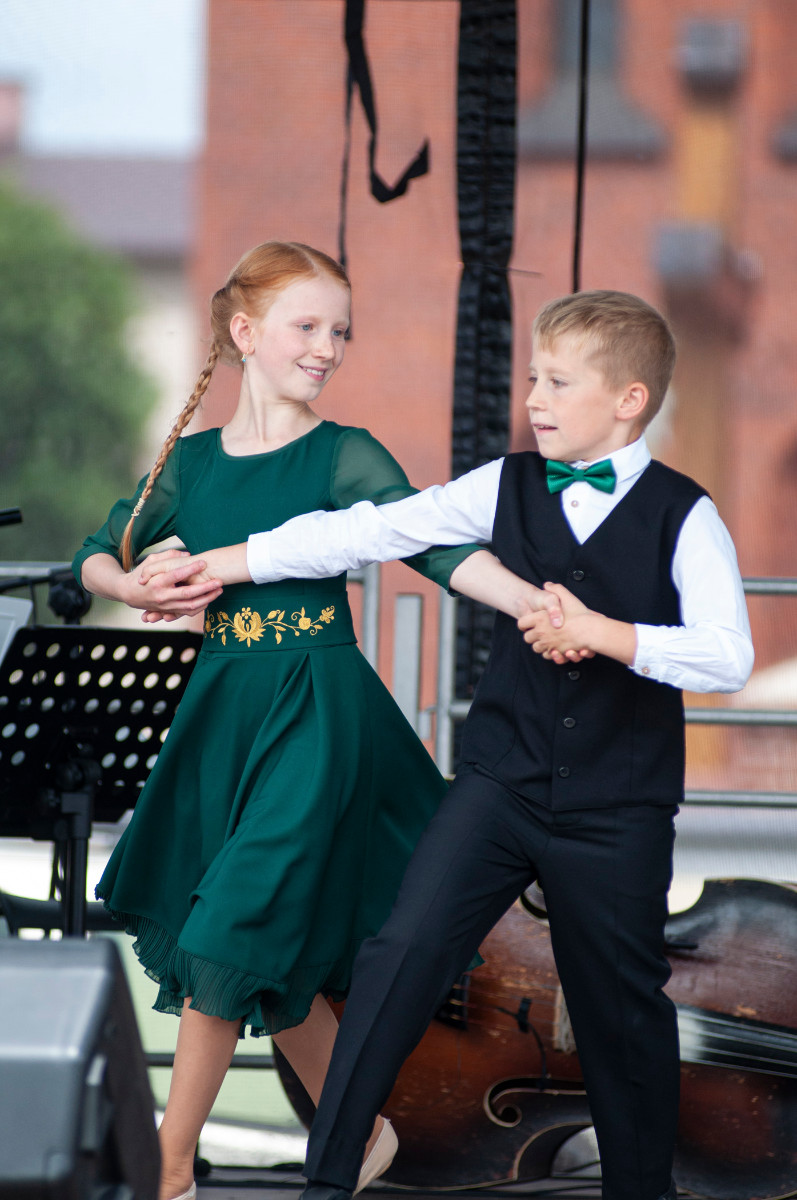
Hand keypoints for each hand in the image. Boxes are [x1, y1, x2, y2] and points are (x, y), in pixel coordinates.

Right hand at [129, 549, 222, 622]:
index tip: (204, 563)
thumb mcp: (151, 561)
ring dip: (207, 599)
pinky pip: (188, 612)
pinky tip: (210, 599)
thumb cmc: (141, 574)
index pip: (176, 575)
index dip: (191, 569)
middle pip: (187, 594)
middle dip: (205, 588)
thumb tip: (187, 554)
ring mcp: (166, 607)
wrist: (128, 593)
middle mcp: (162, 596)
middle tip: (219, 581)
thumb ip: (168, 556)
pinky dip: (200, 607)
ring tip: (219, 590)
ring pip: (190, 606)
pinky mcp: (169, 612)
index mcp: (156, 582)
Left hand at [519, 582, 636, 666]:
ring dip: (540, 644)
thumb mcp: (567, 597)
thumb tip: (547, 584)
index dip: (524, 623)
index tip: (529, 623)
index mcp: (540, 619)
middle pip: (527, 638)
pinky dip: (549, 653)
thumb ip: (556, 589)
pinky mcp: (556, 652)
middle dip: (531, 635)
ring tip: (546, 639)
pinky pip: (546, 655)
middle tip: (538, 631)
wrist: (590, 631)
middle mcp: (541, 632)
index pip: (522, 624)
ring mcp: (548, 644)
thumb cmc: (579, 614)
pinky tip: (554, 647)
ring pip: (536, 647)